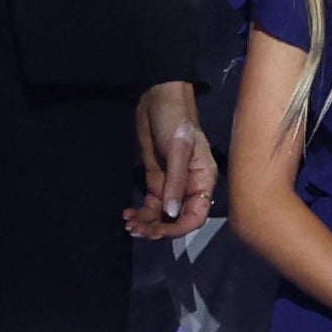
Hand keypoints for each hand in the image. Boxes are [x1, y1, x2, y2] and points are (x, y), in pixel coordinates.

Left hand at [128, 83, 214, 239]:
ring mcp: (172, 185)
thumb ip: (176, 181)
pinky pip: (151, 204)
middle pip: (178, 219)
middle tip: (137, 230)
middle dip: (159, 228)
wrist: (158, 99)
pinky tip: (128, 215)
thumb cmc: (175, 120)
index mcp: (203, 180)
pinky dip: (141, 213)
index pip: (197, 214)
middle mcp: (190, 187)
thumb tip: (172, 212)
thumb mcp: (178, 149)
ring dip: (147, 223)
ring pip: (162, 215)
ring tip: (129, 225)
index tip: (159, 232)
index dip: (180, 228)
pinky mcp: (156, 180)